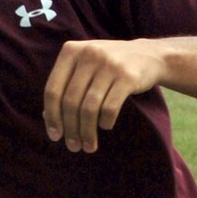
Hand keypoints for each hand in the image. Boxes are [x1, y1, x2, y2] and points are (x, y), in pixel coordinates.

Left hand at [42, 38, 166, 152]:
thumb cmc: (108, 67)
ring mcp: (109, 64)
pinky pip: (110, 108)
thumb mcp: (84, 67)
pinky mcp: (127, 76)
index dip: (51, 116)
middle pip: (70, 101)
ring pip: (89, 108)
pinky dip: (105, 122)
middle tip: (74, 146)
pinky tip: (106, 126)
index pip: (52, 90)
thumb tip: (47, 116)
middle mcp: (88, 54)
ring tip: (89, 146)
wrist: (149, 55)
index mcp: (71, 51)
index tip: (55, 136)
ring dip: (87, 132)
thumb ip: (66, 86)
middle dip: (70, 129)